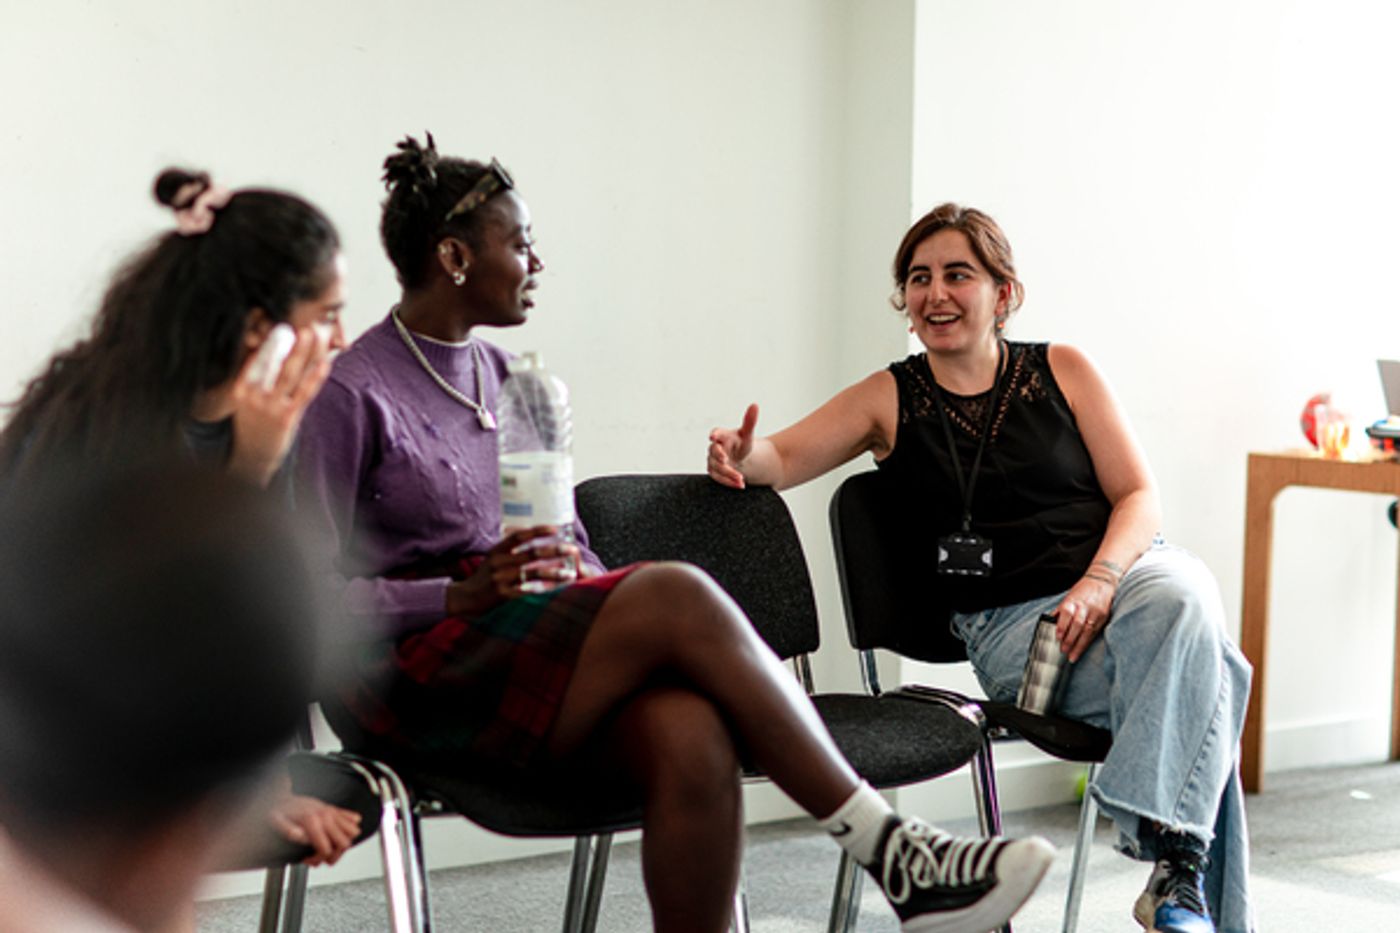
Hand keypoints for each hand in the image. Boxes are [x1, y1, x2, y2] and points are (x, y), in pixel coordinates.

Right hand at [229, 326, 332, 485]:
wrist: (252, 456)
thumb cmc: (253, 421)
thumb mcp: (245, 397)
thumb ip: (256, 374)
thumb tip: (268, 344)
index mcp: (240, 387)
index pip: (257, 357)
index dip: (271, 339)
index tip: (280, 321)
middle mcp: (253, 395)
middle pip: (274, 362)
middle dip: (290, 341)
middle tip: (302, 322)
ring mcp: (270, 407)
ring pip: (291, 374)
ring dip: (304, 352)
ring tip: (315, 333)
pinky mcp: (287, 417)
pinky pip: (304, 393)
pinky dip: (315, 376)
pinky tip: (325, 362)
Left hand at [269, 793, 361, 866]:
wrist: (284, 798)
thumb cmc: (281, 811)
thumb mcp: (277, 821)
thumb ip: (288, 830)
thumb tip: (298, 835)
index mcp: (313, 821)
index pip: (326, 849)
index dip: (317, 859)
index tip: (308, 859)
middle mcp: (326, 815)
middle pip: (344, 843)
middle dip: (334, 855)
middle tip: (320, 856)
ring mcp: (332, 812)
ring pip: (353, 832)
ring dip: (343, 843)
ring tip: (329, 846)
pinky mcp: (335, 810)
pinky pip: (354, 819)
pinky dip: (349, 829)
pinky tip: (336, 834)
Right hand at [445, 526, 578, 614]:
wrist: (465, 599)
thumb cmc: (483, 577)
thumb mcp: (492, 558)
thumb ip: (509, 549)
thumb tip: (529, 535)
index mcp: (497, 551)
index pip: (519, 535)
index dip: (538, 530)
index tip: (556, 528)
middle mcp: (499, 563)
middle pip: (531, 553)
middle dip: (554, 550)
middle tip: (571, 550)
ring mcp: (500, 579)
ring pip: (533, 573)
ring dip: (554, 573)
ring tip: (570, 574)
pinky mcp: (502, 595)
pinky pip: (528, 592)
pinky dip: (543, 591)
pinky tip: (556, 590)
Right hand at [707, 403, 758, 488]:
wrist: (740, 459)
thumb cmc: (741, 444)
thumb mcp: (747, 434)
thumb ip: (749, 420)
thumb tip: (755, 405)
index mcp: (722, 436)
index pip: (717, 433)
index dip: (715, 435)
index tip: (714, 436)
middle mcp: (714, 448)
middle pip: (714, 452)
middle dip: (719, 456)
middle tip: (726, 461)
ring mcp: (713, 461)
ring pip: (717, 468)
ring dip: (728, 474)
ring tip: (741, 479)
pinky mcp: (714, 473)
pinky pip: (719, 478)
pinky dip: (729, 482)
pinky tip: (740, 484)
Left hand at [1053, 575, 1115, 662]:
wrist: (1102, 581)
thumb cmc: (1083, 590)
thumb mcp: (1069, 597)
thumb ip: (1060, 611)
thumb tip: (1049, 622)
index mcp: (1073, 600)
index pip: (1067, 613)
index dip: (1062, 626)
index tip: (1057, 637)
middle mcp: (1085, 606)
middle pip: (1077, 625)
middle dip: (1070, 639)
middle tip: (1063, 651)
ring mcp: (1095, 612)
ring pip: (1087, 631)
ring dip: (1079, 645)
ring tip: (1072, 656)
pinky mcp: (1103, 617)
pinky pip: (1095, 632)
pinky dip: (1087, 642)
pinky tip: (1082, 649)